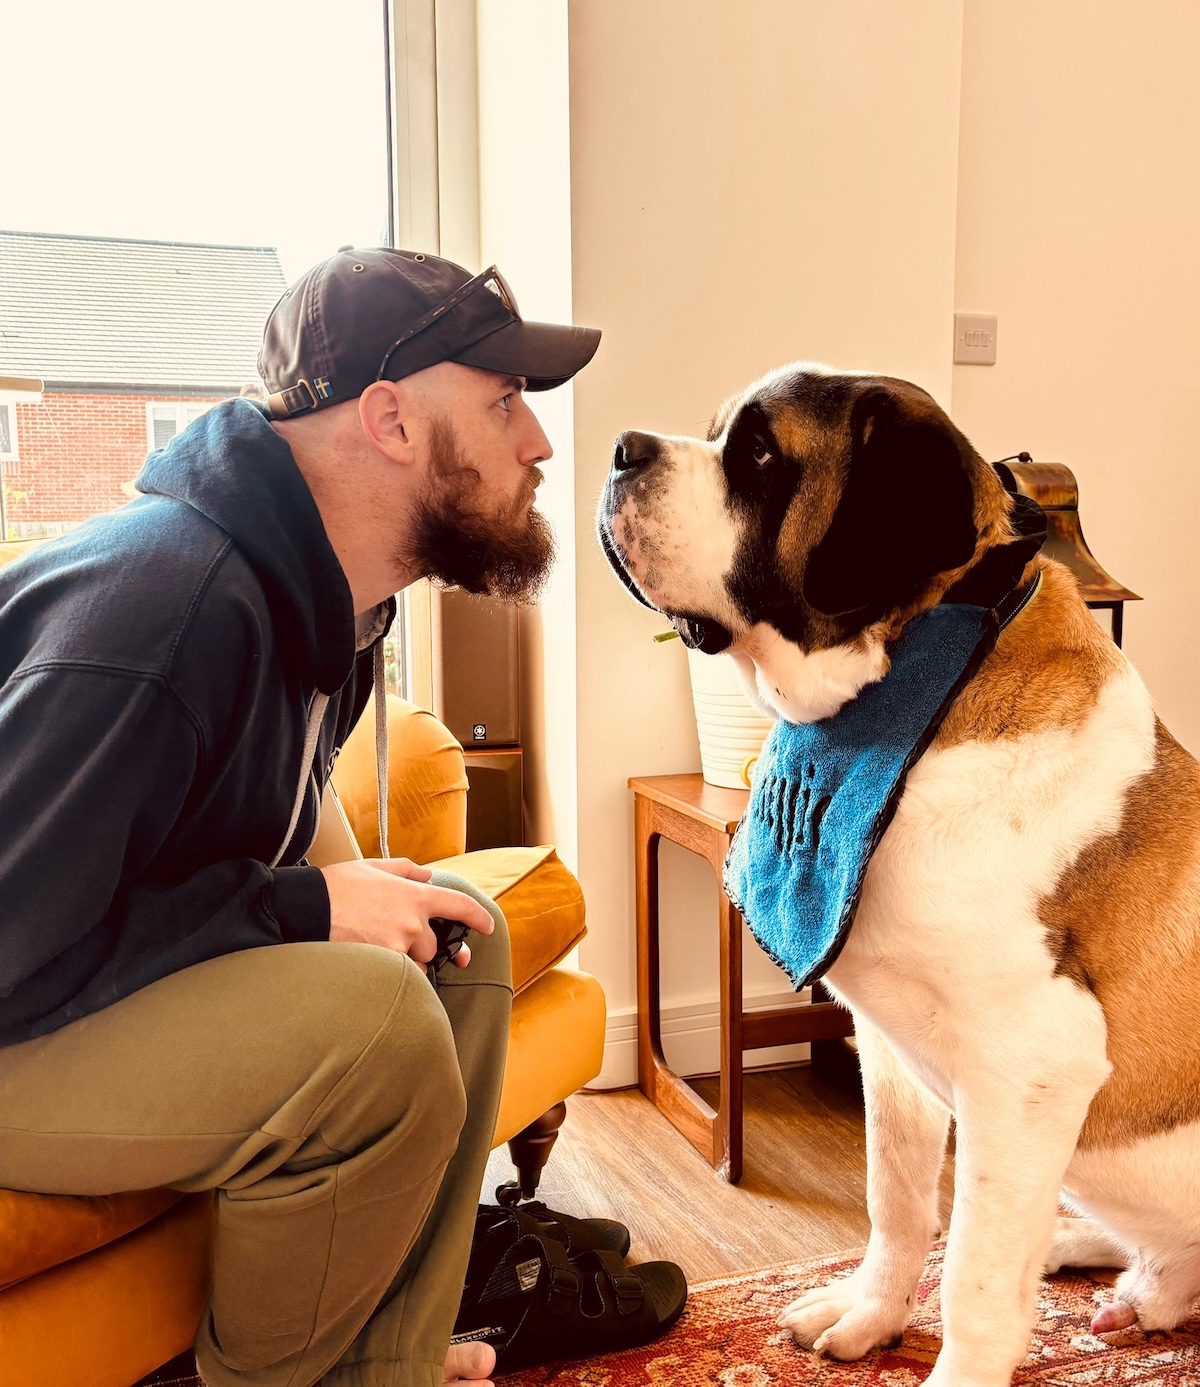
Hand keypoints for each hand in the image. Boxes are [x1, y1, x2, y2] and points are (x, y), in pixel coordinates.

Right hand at [320, 857, 493, 968]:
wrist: (306, 909)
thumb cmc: (336, 887)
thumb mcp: (373, 867)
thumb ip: (405, 870)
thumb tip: (426, 875)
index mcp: (414, 895)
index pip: (458, 906)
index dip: (477, 917)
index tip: (487, 926)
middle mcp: (412, 922)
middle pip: (432, 946)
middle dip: (420, 947)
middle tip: (396, 943)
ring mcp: (398, 946)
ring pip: (414, 965)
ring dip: (403, 963)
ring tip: (374, 949)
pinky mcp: (382, 966)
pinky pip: (397, 978)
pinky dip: (389, 975)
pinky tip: (369, 963)